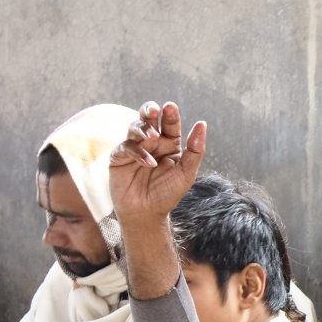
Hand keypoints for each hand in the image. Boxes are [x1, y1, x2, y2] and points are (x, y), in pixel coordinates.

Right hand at [109, 101, 206, 227]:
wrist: (147, 214)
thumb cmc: (168, 193)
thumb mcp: (187, 172)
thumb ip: (195, 149)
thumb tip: (202, 123)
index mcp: (169, 143)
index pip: (170, 124)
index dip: (170, 114)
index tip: (171, 107)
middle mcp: (151, 143)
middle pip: (148, 119)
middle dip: (149, 110)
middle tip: (154, 110)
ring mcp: (134, 148)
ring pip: (135, 127)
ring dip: (143, 129)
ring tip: (153, 138)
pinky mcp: (119, 157)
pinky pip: (126, 147)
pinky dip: (138, 152)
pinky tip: (149, 162)